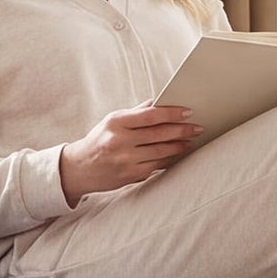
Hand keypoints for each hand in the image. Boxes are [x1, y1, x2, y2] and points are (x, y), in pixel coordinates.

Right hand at [60, 104, 203, 205]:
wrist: (79, 168)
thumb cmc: (99, 140)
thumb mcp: (113, 121)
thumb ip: (137, 113)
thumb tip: (161, 102)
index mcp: (116, 122)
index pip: (150, 115)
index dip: (172, 113)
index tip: (187, 112)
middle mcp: (120, 141)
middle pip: (159, 134)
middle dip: (182, 130)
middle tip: (197, 127)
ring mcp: (126, 160)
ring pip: (161, 152)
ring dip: (179, 145)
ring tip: (190, 140)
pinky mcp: (130, 175)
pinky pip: (156, 166)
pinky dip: (169, 159)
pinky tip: (176, 154)